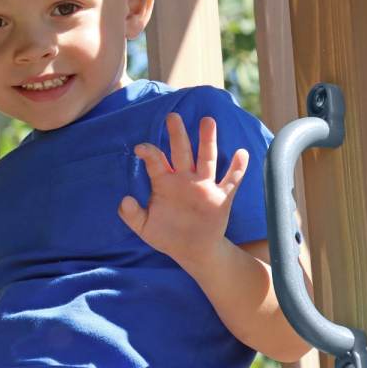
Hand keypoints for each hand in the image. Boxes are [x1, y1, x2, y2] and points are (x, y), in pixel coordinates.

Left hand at [118, 113, 248, 268]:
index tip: (141, 148)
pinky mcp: (221, 198)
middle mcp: (185, 179)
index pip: (156, 162)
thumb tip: (124, 200)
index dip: (149, 153)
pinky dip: (238, 168)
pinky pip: (231, 181)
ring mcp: (204, 187)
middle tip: (172, 116)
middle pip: (181, 152)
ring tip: (207, 120)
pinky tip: (242, 153)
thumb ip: (132, 215)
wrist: (192, 251)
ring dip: (207, 140)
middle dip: (177, 134)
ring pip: (206, 159)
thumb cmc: (167, 235)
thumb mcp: (145, 228)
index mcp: (165, 183)